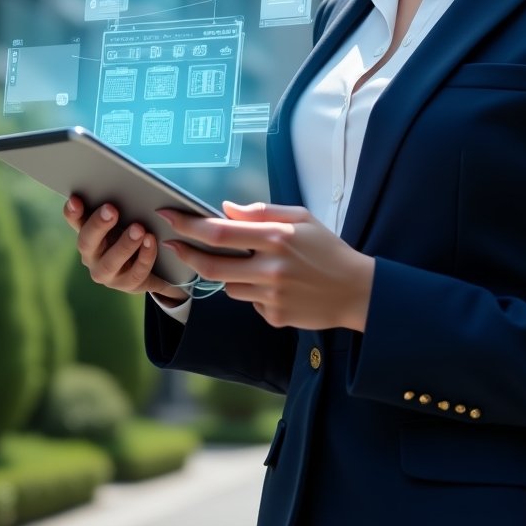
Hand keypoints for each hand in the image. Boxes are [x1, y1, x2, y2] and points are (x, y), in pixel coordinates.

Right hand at [63, 195, 187, 303]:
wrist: (152, 266)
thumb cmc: (132, 232)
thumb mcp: (126, 218)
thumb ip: (119, 205)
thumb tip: (124, 181)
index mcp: (89, 233)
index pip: (75, 220)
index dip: (73, 212)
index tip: (75, 199)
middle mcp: (92, 254)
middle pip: (87, 242)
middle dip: (98, 225)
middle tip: (111, 209)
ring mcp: (108, 273)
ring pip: (110, 262)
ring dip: (124, 244)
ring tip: (139, 228)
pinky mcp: (127, 285)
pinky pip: (135, 273)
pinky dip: (145, 256)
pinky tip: (151, 242)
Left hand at [158, 202, 374, 331]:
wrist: (356, 290)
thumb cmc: (328, 249)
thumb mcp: (301, 218)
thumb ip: (262, 212)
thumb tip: (226, 209)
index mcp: (276, 237)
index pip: (220, 232)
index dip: (189, 225)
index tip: (169, 217)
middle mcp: (271, 267)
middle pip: (212, 266)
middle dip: (187, 254)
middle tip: (172, 245)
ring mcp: (271, 295)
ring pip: (229, 286)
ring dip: (229, 275)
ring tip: (254, 266)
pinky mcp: (274, 316)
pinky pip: (249, 302)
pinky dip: (254, 293)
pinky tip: (278, 287)